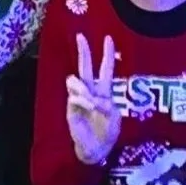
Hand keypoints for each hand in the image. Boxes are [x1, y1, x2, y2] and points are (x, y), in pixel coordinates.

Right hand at [64, 32, 122, 166]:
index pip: (105, 69)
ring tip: (92, 102)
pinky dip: (83, 100)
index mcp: (104, 91)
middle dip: (84, 51)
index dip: (107, 54)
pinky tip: (89, 107)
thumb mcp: (114, 118)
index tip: (108, 38)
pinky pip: (74, 97)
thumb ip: (106, 106)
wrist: (97, 149)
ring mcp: (79, 98)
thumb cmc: (108, 133)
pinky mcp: (71, 107)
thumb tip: (94, 99)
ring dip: (84, 89)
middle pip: (85, 67)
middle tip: (80, 36)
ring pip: (76, 80)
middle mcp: (91, 91)